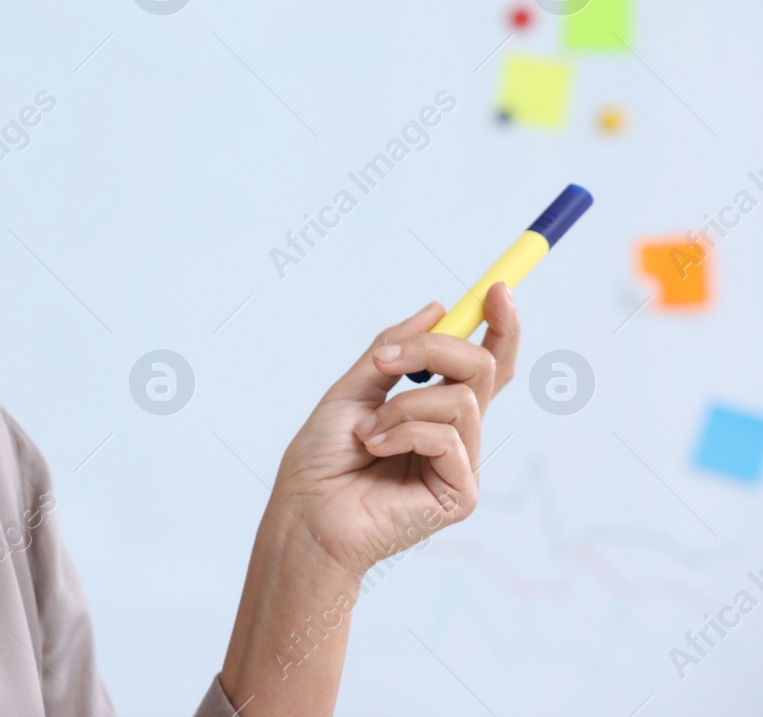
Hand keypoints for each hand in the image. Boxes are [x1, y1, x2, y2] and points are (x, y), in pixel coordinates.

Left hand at [268, 284, 519, 579]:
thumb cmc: (321, 460)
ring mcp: (462, 465)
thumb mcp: (353, 388)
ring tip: (366, 431)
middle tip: (386, 361)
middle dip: (436, 349)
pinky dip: (402, 432)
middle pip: (484, 368)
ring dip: (402, 405)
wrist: (304, 514)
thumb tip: (438, 308)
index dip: (499, 326)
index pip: (484, 364)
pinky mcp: (461, 493)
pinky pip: (447, 437)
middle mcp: (456, 435)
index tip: (496, 290)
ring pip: (462, 399)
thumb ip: (394, 350)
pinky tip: (374, 449)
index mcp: (434, 410)